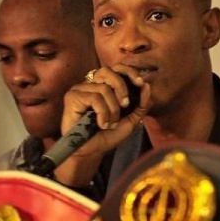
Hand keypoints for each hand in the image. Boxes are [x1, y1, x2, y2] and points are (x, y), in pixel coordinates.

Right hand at [54, 64, 151, 186]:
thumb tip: (147, 86)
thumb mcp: (131, 121)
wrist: (92, 152)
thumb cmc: (108, 136)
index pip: (116, 69)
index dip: (129, 72)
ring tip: (109, 124)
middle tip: (125, 105)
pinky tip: (101, 124)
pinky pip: (94, 98)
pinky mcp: (72, 97)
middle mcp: (91, 84)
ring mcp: (80, 89)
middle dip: (121, 86)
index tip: (141, 83)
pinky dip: (103, 113)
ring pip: (104, 89)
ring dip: (112, 110)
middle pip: (108, 71)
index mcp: (104, 86)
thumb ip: (141, 105)